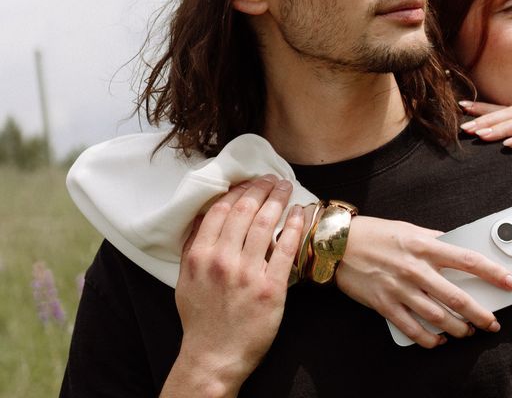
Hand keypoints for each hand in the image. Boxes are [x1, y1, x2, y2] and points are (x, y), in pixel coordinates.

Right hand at [161, 177, 303, 396]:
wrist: (214, 357)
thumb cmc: (201, 319)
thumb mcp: (185, 280)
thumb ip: (193, 248)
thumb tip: (202, 217)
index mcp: (200, 255)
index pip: (222, 210)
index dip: (239, 190)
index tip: (251, 180)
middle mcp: (222, 260)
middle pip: (246, 211)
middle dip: (261, 188)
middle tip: (273, 178)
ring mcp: (247, 274)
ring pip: (265, 224)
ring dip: (279, 200)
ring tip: (287, 188)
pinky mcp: (271, 288)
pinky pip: (287, 250)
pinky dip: (294, 227)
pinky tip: (300, 213)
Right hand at [336, 216, 511, 347]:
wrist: (337, 245)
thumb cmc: (375, 234)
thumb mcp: (409, 229)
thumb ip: (434, 239)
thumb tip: (456, 245)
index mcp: (425, 246)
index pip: (468, 260)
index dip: (494, 273)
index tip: (511, 282)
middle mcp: (415, 269)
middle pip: (457, 297)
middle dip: (480, 314)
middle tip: (492, 322)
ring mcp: (400, 289)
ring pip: (438, 317)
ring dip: (457, 329)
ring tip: (466, 332)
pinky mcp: (385, 305)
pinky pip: (412, 328)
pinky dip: (429, 339)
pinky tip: (438, 341)